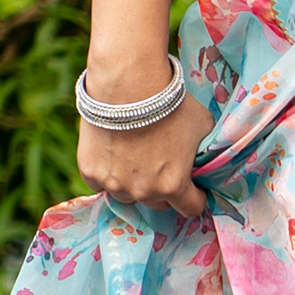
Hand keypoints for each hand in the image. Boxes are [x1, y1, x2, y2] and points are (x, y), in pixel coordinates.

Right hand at [75, 53, 213, 217]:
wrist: (128, 86)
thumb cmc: (171, 104)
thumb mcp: (202, 127)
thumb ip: (203, 151)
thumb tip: (204, 158)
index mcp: (174, 186)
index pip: (190, 208)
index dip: (195, 198)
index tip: (194, 189)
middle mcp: (143, 191)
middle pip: (158, 204)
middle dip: (164, 190)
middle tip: (163, 169)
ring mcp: (114, 184)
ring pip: (128, 196)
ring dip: (134, 185)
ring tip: (136, 161)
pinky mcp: (90, 171)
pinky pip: (101, 184)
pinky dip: (108, 176)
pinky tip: (114, 158)